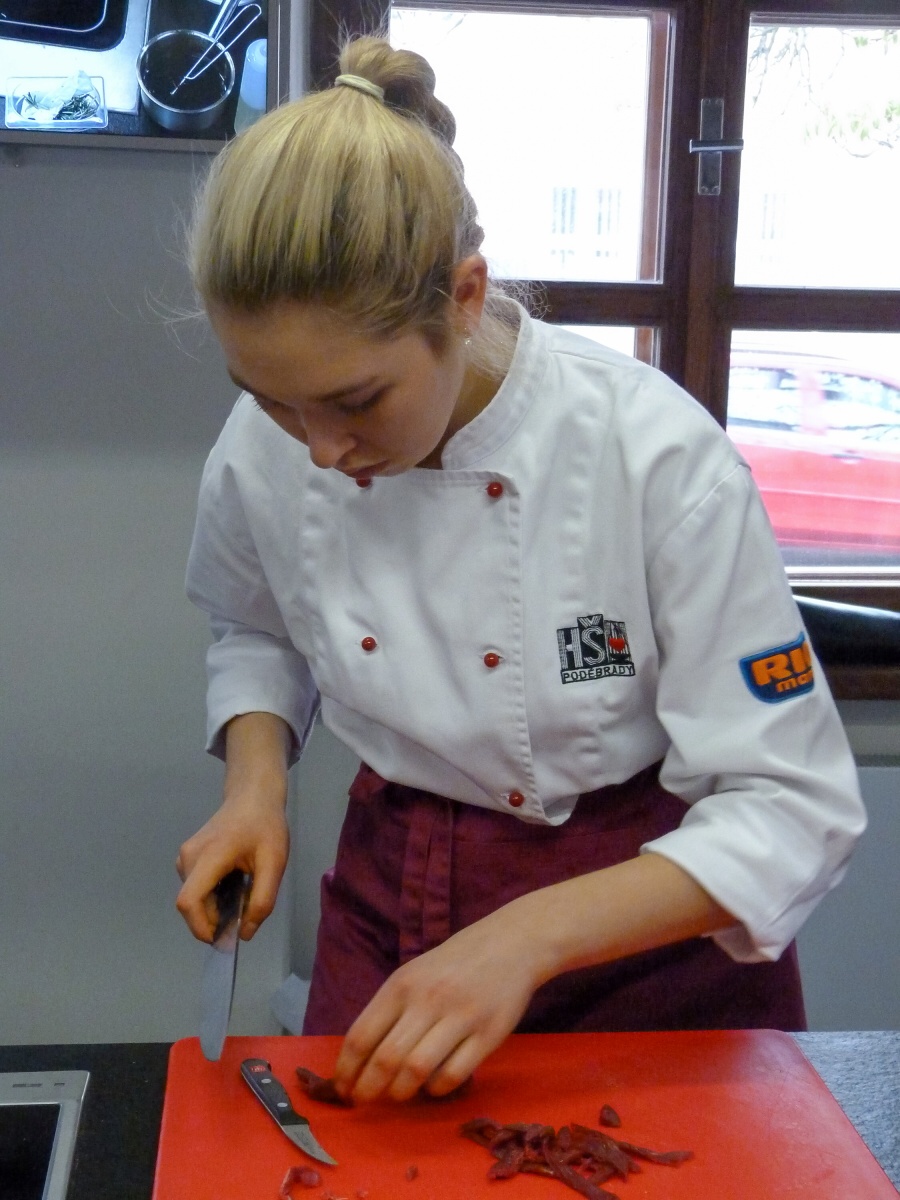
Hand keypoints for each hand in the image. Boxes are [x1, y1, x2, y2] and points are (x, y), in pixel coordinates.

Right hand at [176, 711, 291, 942]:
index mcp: (209, 856)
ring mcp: (185, 856)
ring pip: (194, 896)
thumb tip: (245, 933)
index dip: (201, 927)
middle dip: (214, 919)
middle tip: (244, 914)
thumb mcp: (274, 864)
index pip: (189, 901)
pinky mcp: (188, 857)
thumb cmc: (265, 826)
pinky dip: (212, 895)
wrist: (253, 796)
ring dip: (214, 906)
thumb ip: (262, 900)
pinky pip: (196, 886)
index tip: (224, 938)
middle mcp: (188, 857)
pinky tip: (233, 884)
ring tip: (242, 893)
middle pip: (191, 903)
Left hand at [332, 905, 542, 1102]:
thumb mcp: (412, 974)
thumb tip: (359, 1057)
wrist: (509, 945)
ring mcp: (459, 1017)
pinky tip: (432, 1085)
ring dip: (400, 1092)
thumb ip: (388, 1009)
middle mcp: (427, 1000)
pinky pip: (453, 1074)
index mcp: (401, 985)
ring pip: (417, 1070)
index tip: (342, 1088)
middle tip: (364, 1101)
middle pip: (386, 1059)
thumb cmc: (453, 964)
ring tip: (398, 1095)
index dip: (346, 1070)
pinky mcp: (488, 1035)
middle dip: (368, 1089)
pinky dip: (436, 1089)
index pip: (361, 1036)